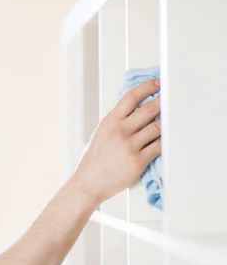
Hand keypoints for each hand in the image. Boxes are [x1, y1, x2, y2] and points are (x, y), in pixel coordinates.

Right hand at [72, 78, 161, 204]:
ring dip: (167, 122)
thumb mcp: (102, 132)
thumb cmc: (96, 158)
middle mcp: (120, 131)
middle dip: (164, 102)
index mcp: (110, 121)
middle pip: (149, 109)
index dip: (148, 86)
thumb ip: (118, 120)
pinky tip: (169, 137)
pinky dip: (166, 141)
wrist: (90, 181)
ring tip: (173, 117)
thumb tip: (137, 108)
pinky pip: (159, 147)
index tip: (158, 83)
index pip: (131, 97)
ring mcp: (129, 146)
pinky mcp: (138, 161)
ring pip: (157, 127)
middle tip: (172, 97)